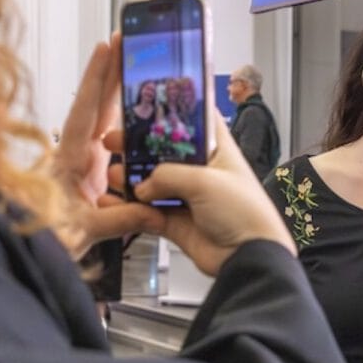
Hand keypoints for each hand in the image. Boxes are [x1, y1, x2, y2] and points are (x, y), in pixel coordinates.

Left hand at [52, 35, 162, 257]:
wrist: (24, 255)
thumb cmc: (42, 238)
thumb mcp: (85, 230)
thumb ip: (122, 218)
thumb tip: (154, 210)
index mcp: (71, 160)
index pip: (86, 109)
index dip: (98, 77)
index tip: (108, 47)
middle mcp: (76, 157)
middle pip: (98, 106)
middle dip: (113, 73)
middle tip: (128, 45)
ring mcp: (83, 165)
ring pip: (105, 123)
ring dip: (122, 98)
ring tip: (142, 75)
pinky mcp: (90, 178)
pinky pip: (112, 147)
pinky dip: (126, 129)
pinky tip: (142, 124)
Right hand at [101, 112, 296, 274]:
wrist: (249, 257)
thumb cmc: (246, 213)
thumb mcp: (204, 182)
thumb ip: (167, 176)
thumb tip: (143, 185)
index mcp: (219, 151)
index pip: (196, 122)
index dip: (174, 113)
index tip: (147, 106)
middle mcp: (203, 172)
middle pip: (166, 152)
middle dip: (140, 147)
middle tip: (116, 142)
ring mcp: (190, 197)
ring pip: (153, 183)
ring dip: (131, 178)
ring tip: (113, 175)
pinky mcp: (178, 222)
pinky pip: (148, 212)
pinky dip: (130, 208)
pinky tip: (114, 203)